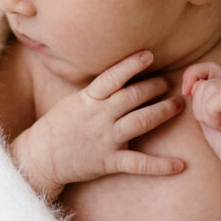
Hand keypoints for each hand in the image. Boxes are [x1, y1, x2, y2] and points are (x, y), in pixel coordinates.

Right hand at [13, 51, 185, 200]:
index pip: (112, 77)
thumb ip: (98, 91)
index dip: (130, 65)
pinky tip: (180, 165)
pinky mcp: (109, 162)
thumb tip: (121, 75)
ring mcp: (105, 139)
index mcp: (88, 99)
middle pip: (132, 97)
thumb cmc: (59, 125)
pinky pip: (138, 164)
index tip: (149, 54)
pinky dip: (160, 166)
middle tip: (170, 82)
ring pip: (140, 122)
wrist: (40, 157)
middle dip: (154, 87)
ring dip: (162, 111)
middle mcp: (99, 117)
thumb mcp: (74, 101)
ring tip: (179, 103)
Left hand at [182, 62, 220, 181]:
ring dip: (206, 113)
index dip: (193, 75)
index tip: (186, 93)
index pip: (208, 68)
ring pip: (210, 88)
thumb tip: (189, 85)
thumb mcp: (209, 118)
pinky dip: (214, 115)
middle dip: (198, 106)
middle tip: (214, 124)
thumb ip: (201, 99)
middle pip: (205, 82)